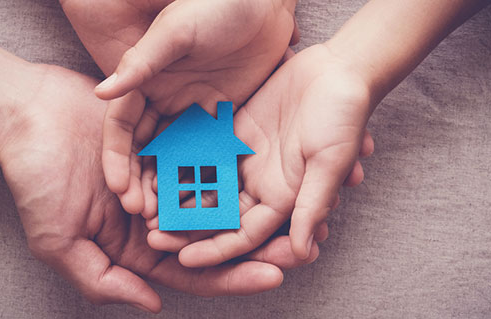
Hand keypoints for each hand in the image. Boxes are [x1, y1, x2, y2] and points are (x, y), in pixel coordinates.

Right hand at [0, 65, 314, 311]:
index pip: (192, 269)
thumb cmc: (35, 179)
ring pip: (217, 197)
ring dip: (253, 203)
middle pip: (214, 236)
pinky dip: (231, 162)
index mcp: (135, 246)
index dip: (233, 276)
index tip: (274, 275)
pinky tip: (264, 163)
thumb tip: (151, 305)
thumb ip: (103, 279)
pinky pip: (204, 155)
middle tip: (303, 242)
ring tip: (296, 204)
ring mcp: (162, 177)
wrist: (25, 116)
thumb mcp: (59, 241)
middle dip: (257, 243)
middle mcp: (155, 216)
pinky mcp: (165, 142)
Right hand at [60, 0, 298, 212]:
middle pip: (146, 150)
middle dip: (141, 181)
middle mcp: (164, 102)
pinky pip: (208, 154)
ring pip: (174, 158)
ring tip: (168, 217)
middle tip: (142, 212)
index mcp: (146, 81)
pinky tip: (203, 202)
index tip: (118, 187)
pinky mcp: (221, 121)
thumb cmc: (213, 6)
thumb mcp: (175, 32)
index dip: (117, 157)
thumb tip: (100, 92)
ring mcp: (193, 114)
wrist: (262, 2)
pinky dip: (203, 176)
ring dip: (169, 186)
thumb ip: (141, 63)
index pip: (122, 126)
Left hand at [147, 45, 374, 265]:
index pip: (244, 234)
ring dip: (179, 197)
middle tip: (153, 236)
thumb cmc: (344, 116)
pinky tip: (156, 165)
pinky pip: (205, 151)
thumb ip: (313, 205)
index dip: (215, 249)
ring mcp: (246, 158)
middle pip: (218, 214)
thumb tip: (301, 252)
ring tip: (146, 206)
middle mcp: (261, 183)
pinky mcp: (234, 132)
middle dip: (187, 228)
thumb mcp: (330, 162)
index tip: (183, 259)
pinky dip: (183, 160)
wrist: (338, 70)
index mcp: (283, 198)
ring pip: (206, 185)